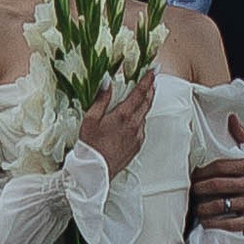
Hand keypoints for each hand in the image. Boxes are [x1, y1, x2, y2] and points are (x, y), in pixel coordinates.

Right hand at [84, 64, 157, 178]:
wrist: (95, 172)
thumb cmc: (90, 146)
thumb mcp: (90, 119)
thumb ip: (101, 99)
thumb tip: (107, 81)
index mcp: (123, 116)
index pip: (139, 93)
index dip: (147, 80)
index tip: (153, 70)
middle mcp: (134, 125)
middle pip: (147, 103)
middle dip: (150, 89)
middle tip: (153, 79)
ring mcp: (137, 137)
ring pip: (144, 116)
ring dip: (146, 104)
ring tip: (143, 96)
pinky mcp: (137, 146)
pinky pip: (142, 128)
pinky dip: (140, 119)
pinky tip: (134, 118)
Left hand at [193, 146, 243, 238]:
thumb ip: (243, 137)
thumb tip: (231, 119)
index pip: (220, 167)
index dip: (202, 171)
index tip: (193, 175)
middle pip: (217, 186)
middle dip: (199, 189)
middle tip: (191, 191)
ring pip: (221, 205)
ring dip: (203, 207)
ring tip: (196, 207)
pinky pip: (229, 223)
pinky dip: (214, 223)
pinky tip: (206, 221)